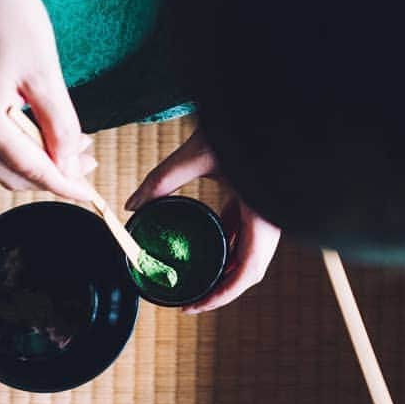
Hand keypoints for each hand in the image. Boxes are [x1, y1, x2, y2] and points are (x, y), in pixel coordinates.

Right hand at [0, 0, 95, 200]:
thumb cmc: (7, 16)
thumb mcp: (45, 75)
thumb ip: (60, 126)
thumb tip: (71, 164)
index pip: (33, 171)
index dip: (67, 186)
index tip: (93, 197)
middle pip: (14, 177)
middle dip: (53, 175)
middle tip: (90, 161)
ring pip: (3, 164)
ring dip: (38, 161)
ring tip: (75, 144)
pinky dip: (21, 146)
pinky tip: (47, 130)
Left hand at [125, 127, 280, 311]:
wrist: (271, 96)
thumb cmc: (241, 120)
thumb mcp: (197, 152)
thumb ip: (162, 179)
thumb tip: (131, 204)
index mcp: (264, 214)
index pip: (248, 272)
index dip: (221, 296)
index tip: (192, 306)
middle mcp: (273, 217)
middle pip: (249, 268)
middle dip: (220, 288)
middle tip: (187, 299)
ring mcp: (269, 209)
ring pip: (250, 251)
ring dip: (224, 268)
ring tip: (193, 278)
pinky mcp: (262, 198)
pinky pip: (247, 230)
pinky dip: (228, 244)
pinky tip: (206, 246)